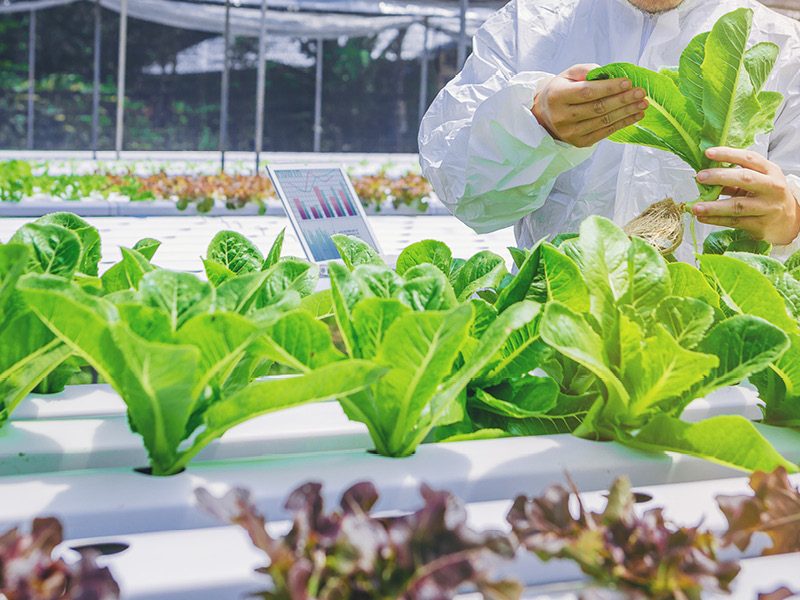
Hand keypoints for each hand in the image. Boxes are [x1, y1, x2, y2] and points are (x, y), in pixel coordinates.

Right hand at [532, 64, 647, 147]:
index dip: (609, 88)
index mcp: (557, 96)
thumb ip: (586, 70)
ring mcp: (570, 133)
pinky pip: (605, 133)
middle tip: (641, 93)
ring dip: (626, 112)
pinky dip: (622, 124)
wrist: (545, 115)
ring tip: (643, 103)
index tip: (628, 82)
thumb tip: (610, 74)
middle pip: (597, 108)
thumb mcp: (568, 75)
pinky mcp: (579, 142)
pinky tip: (635, 116)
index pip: (587, 92)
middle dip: (622, 100)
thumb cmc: (561, 91)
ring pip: (603, 121)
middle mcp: (562, 117)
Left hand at [692, 147, 799, 245]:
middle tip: (699, 177)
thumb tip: (705, 175)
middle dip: (719, 177)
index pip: (749, 158)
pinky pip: (734, 222)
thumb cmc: (767, 196)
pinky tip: (702, 217)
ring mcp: (767, 207)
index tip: (708, 153)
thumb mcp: (758, 181)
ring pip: (737, 205)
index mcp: (770, 171)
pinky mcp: (760, 225)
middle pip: (745, 179)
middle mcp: (772, 187)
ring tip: (695, 207)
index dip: (728, 154)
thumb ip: (735, 177)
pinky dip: (716, 219)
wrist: (789, 221)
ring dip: (713, 206)